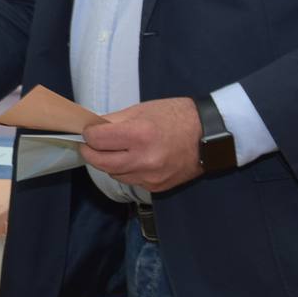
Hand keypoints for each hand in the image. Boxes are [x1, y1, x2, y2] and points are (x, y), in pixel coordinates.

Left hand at [80, 98, 202, 193]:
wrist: (209, 136)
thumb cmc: (176, 116)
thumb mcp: (142, 109)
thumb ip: (115, 120)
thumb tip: (93, 128)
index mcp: (140, 135)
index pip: (97, 140)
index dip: (89, 134)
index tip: (89, 131)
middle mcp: (144, 159)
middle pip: (101, 163)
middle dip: (90, 153)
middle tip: (88, 145)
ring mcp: (150, 176)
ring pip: (114, 174)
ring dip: (108, 163)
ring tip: (113, 150)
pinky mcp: (156, 187)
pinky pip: (131, 180)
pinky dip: (126, 170)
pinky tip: (132, 159)